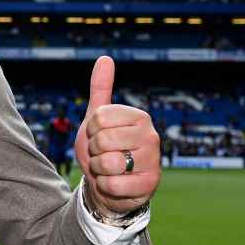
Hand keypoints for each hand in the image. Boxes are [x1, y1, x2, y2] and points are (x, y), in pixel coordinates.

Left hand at [73, 56, 160, 215]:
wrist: (108, 184)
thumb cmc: (102, 149)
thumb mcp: (97, 119)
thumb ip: (101, 89)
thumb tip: (105, 58)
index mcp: (139, 117)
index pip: (98, 118)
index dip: (91, 130)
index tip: (98, 136)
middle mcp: (151, 136)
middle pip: (102, 140)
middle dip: (94, 151)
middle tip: (103, 155)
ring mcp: (153, 161)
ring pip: (108, 163)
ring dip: (99, 169)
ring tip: (108, 169)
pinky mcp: (150, 185)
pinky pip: (113, 184)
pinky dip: (105, 186)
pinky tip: (115, 183)